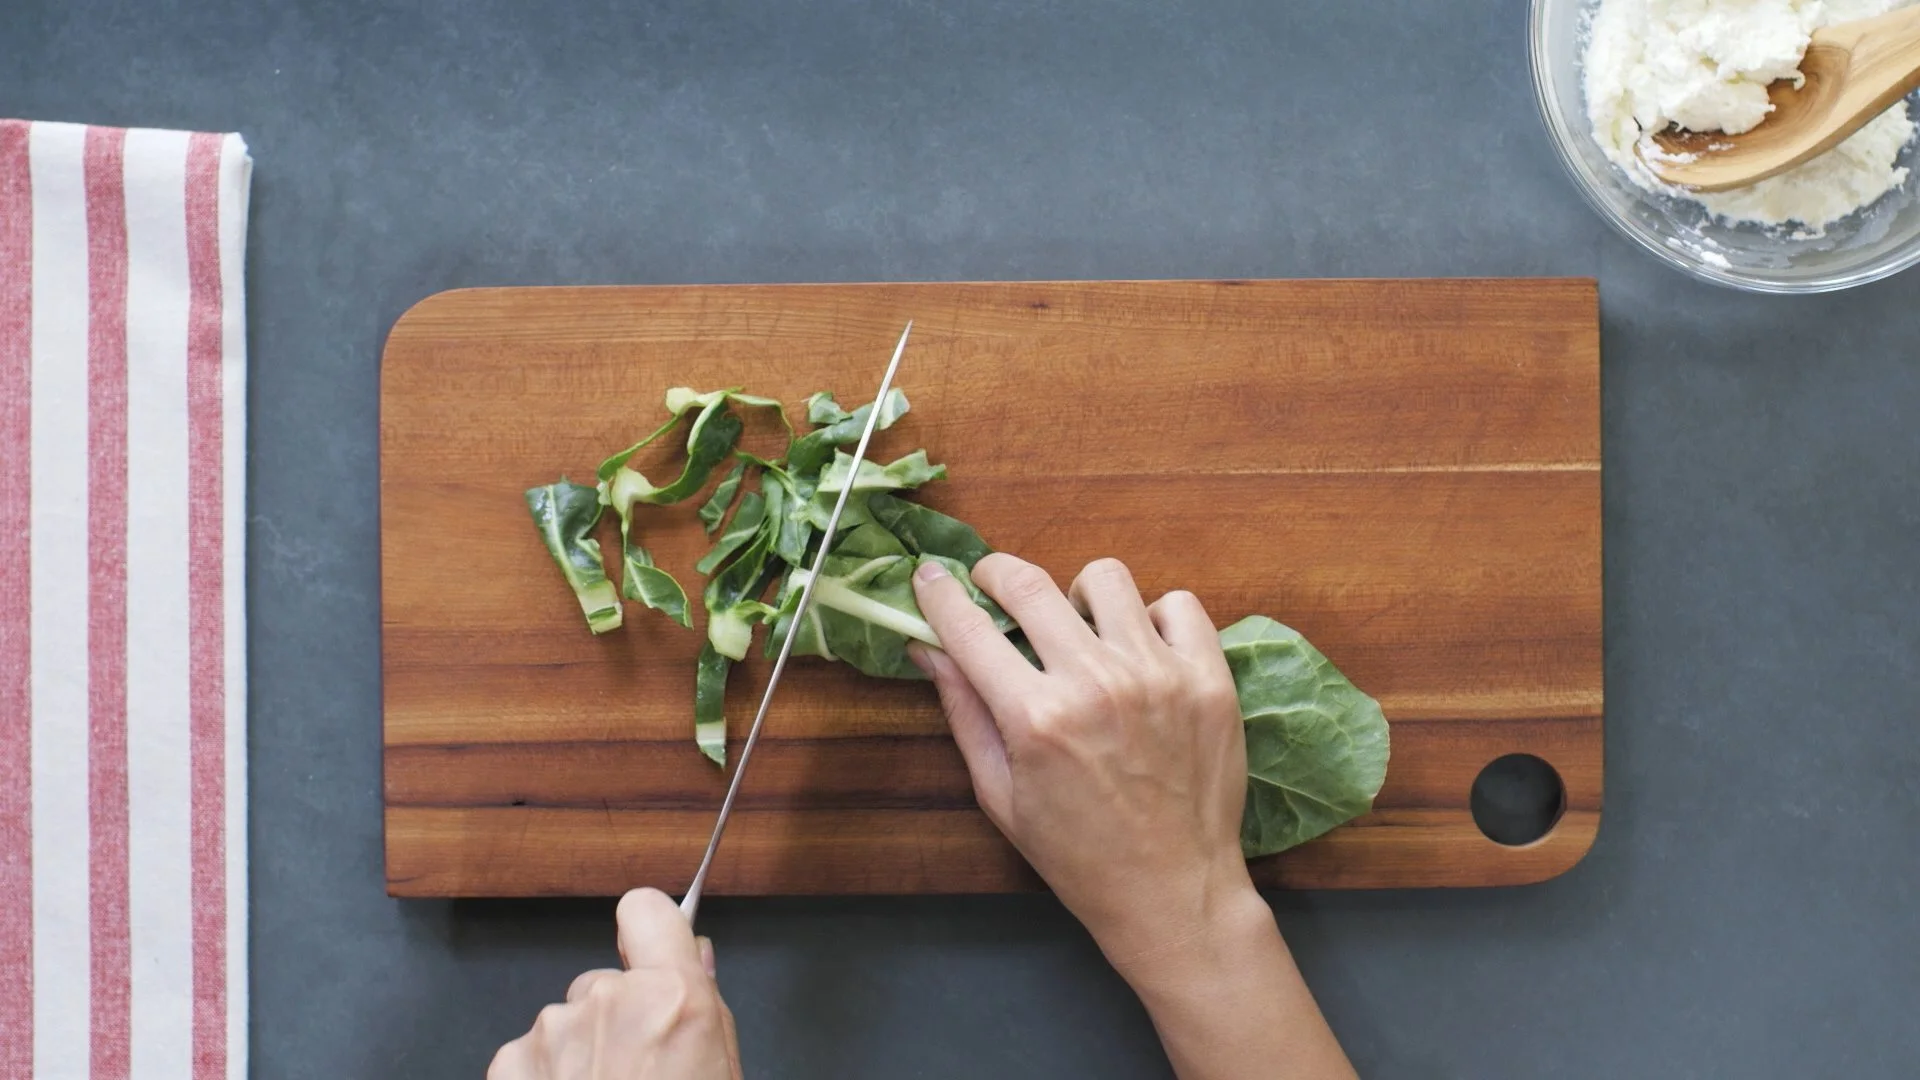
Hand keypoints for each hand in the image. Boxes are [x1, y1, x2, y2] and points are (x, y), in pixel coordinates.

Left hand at [488, 888, 741, 1079]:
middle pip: (606, 980)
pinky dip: (545, 1075)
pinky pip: (531, 1052)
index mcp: (671, 998)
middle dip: (618, 1015)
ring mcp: (552, 1031)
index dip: (650, 930)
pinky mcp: (509, 1062)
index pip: (646, 909)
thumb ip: (706, 1008)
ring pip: (568, 1020)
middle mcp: (607, 1002)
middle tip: (637, 1068)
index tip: (651, 951)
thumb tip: (695, 960)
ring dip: (581, 1049)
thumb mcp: (722, 1070)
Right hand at [909, 554, 1251, 970]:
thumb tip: (928, 648)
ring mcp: (1158, 675)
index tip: (929, 576)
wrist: (1173, 891)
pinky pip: (1177, 605)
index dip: (939, 593)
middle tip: (994, 586)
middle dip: (998, 573)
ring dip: (1079, 597)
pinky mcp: (1209, 678)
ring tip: (1081, 630)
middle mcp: (1096, 684)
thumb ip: (964, 712)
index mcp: (1035, 718)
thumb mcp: (1000, 794)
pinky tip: (1142, 651)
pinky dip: (1153, 618)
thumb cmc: (1076, 854)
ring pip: (1106, 580)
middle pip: (1031, 584)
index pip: (970, 628)